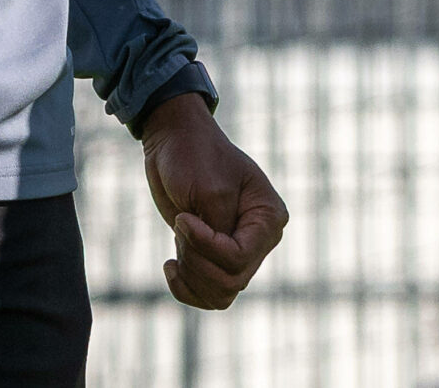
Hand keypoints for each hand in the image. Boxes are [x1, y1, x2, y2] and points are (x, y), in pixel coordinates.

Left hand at [139, 92, 287, 309]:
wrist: (174, 142)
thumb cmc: (194, 157)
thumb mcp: (209, 191)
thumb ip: (219, 231)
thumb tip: (223, 265)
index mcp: (268, 217)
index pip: (239, 258)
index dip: (206, 247)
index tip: (184, 218)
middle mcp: (260, 239)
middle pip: (230, 281)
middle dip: (196, 262)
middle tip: (180, 226)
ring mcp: (240, 251)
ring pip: (221, 295)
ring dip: (191, 277)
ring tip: (177, 244)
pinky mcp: (216, 258)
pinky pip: (208, 296)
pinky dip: (186, 288)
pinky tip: (170, 266)